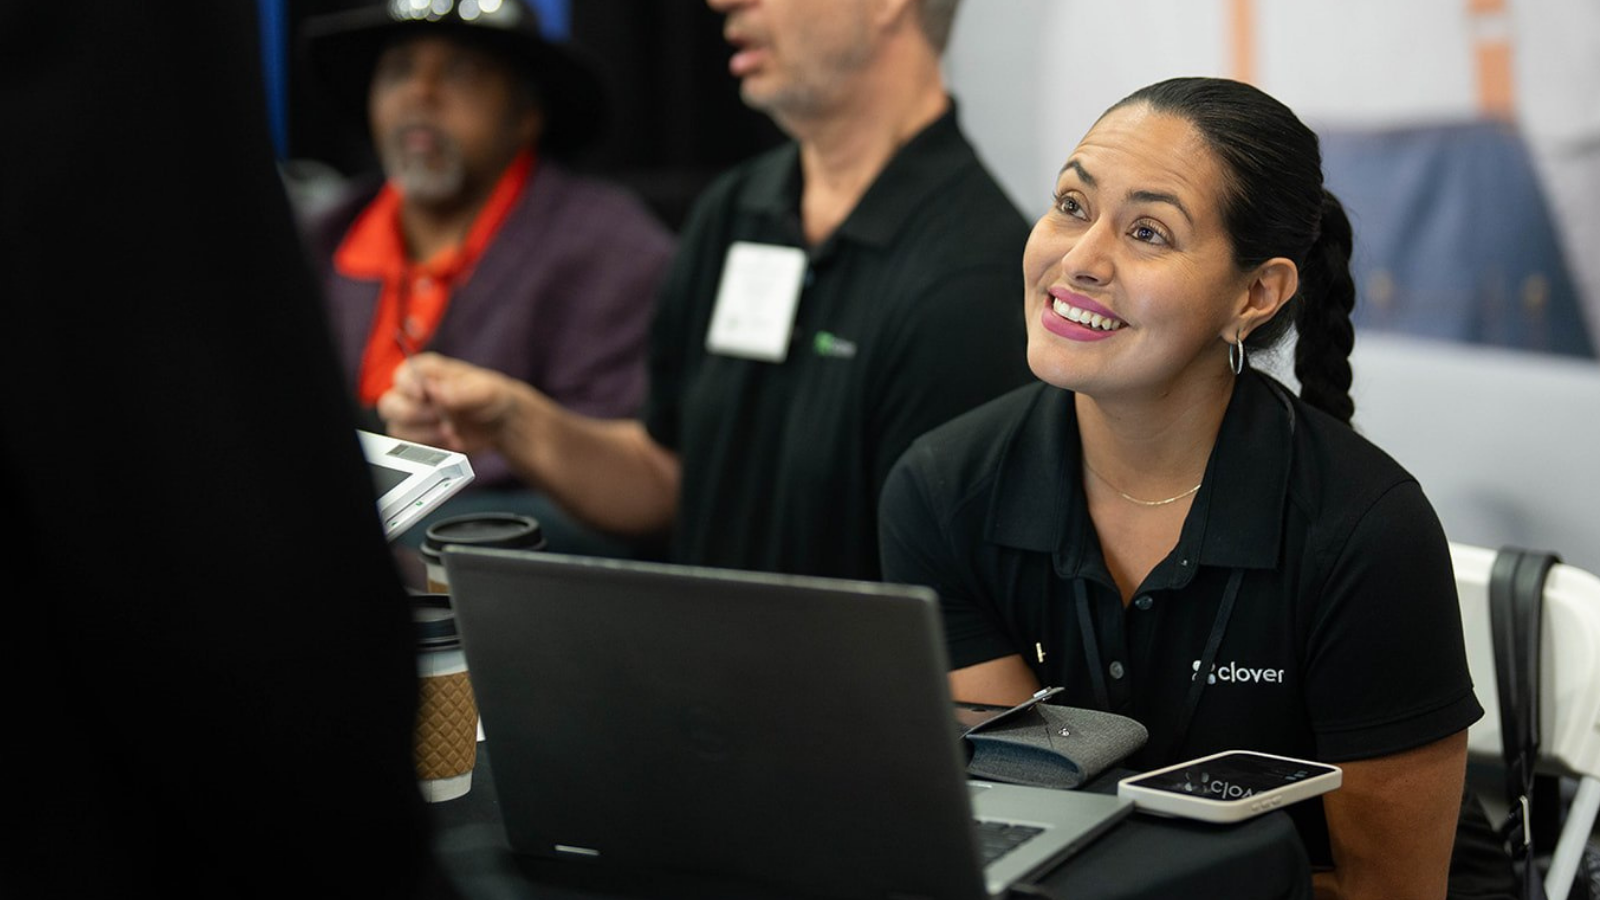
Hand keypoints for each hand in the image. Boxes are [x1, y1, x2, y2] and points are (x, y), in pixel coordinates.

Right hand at [377, 352, 515, 453]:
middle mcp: (415, 393)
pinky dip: (432, 448)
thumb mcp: (483, 390)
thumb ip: (460, 390)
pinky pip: (411, 447)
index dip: (409, 387)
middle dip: (414, 415)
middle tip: (440, 418)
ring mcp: (415, 417)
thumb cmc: (490, 397)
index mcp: (427, 372)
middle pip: (389, 404)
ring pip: (397, 429)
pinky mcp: (419, 438)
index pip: (402, 376)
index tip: (425, 396)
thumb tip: (436, 391)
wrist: (501, 424)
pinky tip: (452, 442)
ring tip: (452, 432)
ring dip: (425, 435)